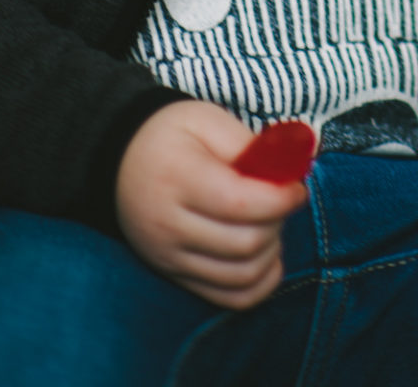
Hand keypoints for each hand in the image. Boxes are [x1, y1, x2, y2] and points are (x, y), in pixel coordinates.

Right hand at [116, 101, 308, 308]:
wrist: (119, 160)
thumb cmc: (171, 135)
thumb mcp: (206, 119)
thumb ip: (247, 144)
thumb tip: (289, 170)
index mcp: (178, 179)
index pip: (240, 203)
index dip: (280, 199)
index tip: (298, 187)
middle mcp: (169, 225)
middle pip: (245, 243)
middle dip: (278, 222)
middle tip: (283, 200)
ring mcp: (169, 257)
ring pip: (240, 275)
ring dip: (271, 252)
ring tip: (271, 223)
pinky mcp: (174, 275)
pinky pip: (227, 298)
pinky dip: (258, 284)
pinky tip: (267, 258)